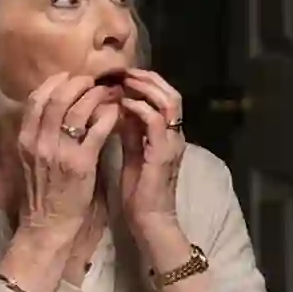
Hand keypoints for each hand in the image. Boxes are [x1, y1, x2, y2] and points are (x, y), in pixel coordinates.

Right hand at [11, 73, 118, 241]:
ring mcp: (60, 152)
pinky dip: (108, 115)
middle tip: (93, 80)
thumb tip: (54, 108)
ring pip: (78, 110)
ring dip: (96, 96)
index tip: (70, 76)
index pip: (37, 99)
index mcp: (25, 139)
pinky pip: (97, 130)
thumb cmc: (44, 191)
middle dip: (78, 83)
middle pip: (57, 98)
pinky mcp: (81, 164)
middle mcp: (39, 142)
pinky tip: (116, 112)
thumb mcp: (32, 158)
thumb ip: (39, 133)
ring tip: (108, 92)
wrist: (48, 225)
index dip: (55, 82)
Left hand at [113, 69, 188, 226]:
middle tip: (123, 71)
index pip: (164, 97)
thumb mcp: (133, 152)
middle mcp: (175, 135)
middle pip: (171, 93)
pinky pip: (156, 121)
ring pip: (168, 101)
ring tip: (124, 81)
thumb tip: (117, 106)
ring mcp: (172, 142)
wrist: (150, 220)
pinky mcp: (163, 153)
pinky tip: (123, 103)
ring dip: (145, 88)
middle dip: (147, 78)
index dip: (146, 82)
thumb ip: (130, 130)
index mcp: (168, 134)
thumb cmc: (140, 191)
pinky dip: (140, 108)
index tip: (122, 74)